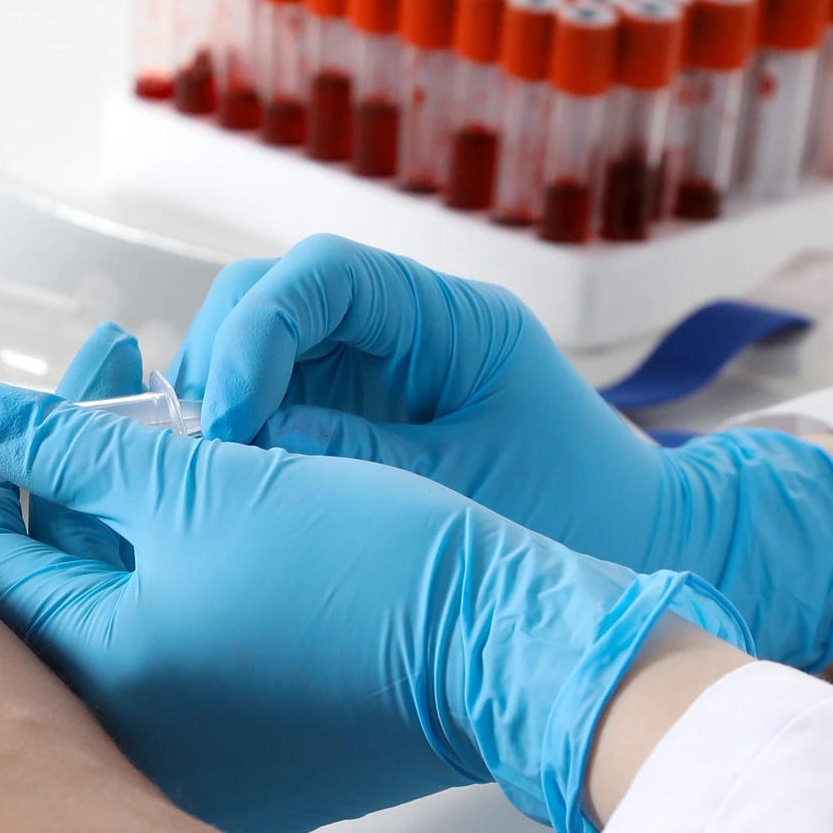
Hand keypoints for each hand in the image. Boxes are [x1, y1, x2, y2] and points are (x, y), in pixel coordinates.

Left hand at [0, 370, 742, 832]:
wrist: (507, 649)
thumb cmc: (371, 570)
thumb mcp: (202, 479)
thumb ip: (73, 445)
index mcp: (104, 679)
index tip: (16, 405)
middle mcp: (136, 742)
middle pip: (58, 589)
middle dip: (77, 475)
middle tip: (112, 385)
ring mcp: (200, 763)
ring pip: (125, 618)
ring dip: (134, 519)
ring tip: (180, 433)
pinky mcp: (261, 765)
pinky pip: (187, 660)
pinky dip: (186, 582)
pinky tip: (226, 515)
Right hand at [173, 236, 832, 671]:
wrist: (628, 556)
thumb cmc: (577, 516)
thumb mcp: (468, 491)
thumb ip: (359, 460)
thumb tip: (252, 442)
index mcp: (449, 319)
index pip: (324, 276)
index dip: (257, 330)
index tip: (229, 418)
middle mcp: (400, 329)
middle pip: (269, 298)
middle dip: (221, 363)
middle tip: (204, 454)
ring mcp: (368, 371)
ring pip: (254, 351)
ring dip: (217, 404)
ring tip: (210, 480)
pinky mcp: (348, 419)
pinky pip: (268, 407)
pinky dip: (238, 440)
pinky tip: (231, 493)